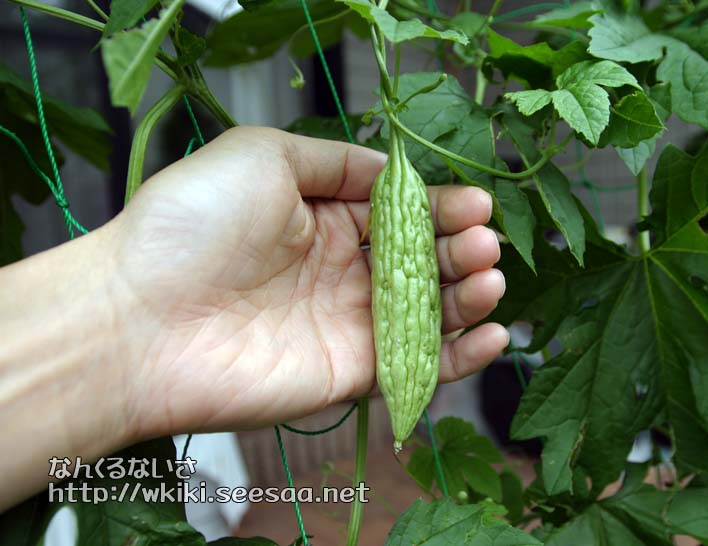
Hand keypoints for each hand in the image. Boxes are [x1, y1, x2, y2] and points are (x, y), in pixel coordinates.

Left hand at [109, 127, 507, 438]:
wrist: (143, 317)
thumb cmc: (195, 225)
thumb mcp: (262, 154)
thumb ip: (333, 159)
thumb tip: (389, 170)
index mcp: (320, 219)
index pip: (398, 213)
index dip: (441, 208)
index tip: (475, 203)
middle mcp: (338, 271)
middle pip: (420, 261)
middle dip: (460, 248)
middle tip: (482, 241)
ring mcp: (346, 324)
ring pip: (427, 312)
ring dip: (469, 295)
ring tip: (489, 274)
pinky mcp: (350, 373)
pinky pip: (417, 366)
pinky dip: (461, 356)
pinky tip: (493, 333)